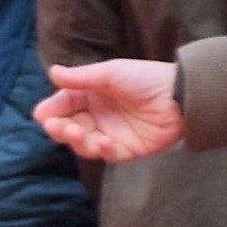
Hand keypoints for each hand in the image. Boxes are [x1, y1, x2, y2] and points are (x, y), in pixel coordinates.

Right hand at [36, 59, 182, 161]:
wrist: (183, 95)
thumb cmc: (147, 78)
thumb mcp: (111, 73)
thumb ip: (81, 77)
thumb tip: (52, 72)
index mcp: (91, 96)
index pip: (63, 106)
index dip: (51, 111)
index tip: (43, 115)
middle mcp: (98, 117)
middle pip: (68, 128)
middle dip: (59, 129)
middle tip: (58, 127)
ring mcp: (111, 134)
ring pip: (83, 145)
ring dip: (77, 141)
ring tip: (80, 134)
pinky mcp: (127, 150)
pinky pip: (108, 155)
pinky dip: (103, 150)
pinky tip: (106, 142)